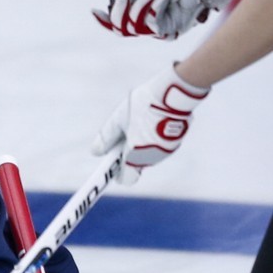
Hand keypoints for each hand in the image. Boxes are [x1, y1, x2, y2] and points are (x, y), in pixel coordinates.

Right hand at [92, 0, 238, 39]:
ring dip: (139, 8)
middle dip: (118, 13)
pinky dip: (155, 8)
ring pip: (134, 28)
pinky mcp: (168, 32)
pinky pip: (152, 24)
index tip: (95, 10)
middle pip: (120, 29)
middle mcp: (146, 24)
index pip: (117, 22)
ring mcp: (156, 30)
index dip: (104, 19)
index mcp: (139, 12)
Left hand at [92, 65, 209, 184]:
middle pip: (136, 165)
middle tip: (123, 134)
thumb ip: (106, 138)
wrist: (175, 93)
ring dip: (141, 145)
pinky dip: (154, 139)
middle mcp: (152, 158)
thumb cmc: (144, 105)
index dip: (117, 173)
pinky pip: (159, 146)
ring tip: (139, 122)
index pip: (125, 179)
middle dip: (128, 154)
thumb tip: (96, 152)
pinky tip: (153, 120)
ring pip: (148, 154)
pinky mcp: (176, 141)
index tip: (111, 164)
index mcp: (136, 156)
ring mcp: (166, 151)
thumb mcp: (118, 119)